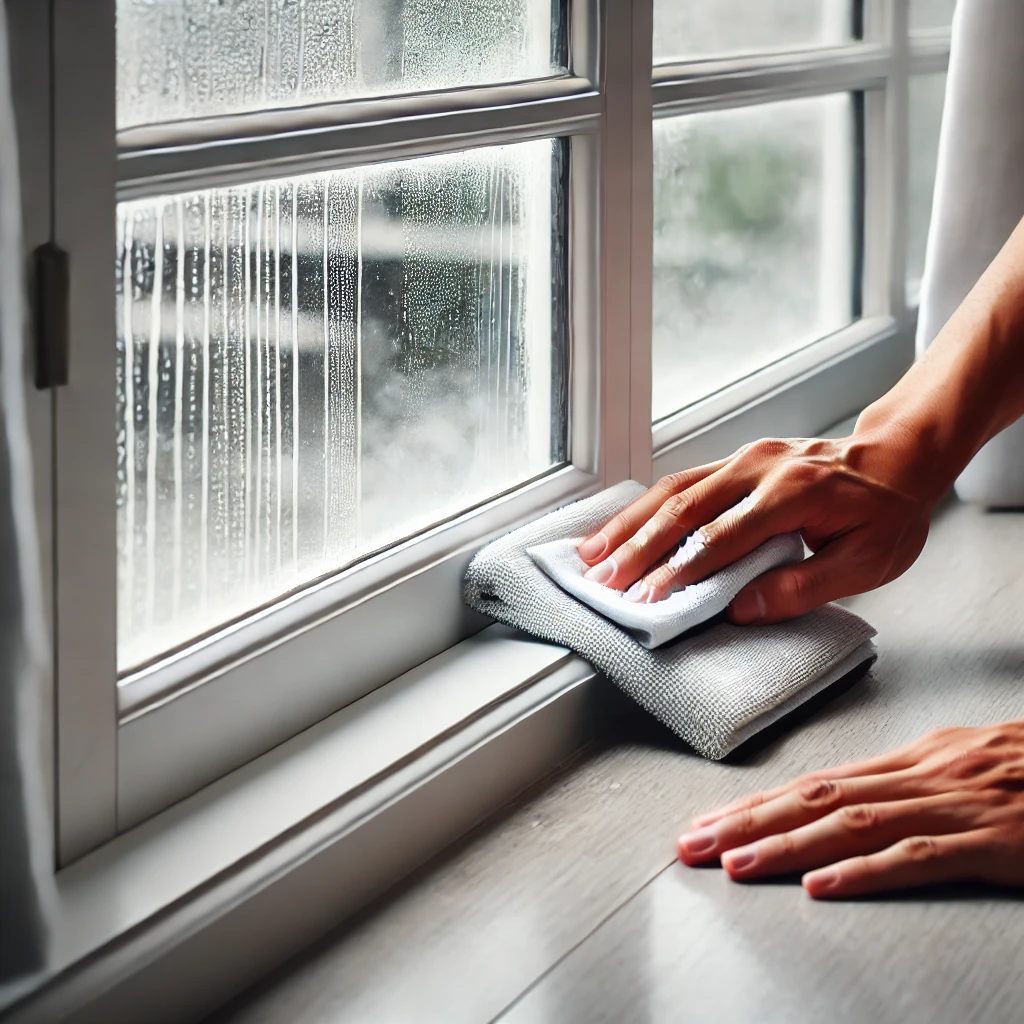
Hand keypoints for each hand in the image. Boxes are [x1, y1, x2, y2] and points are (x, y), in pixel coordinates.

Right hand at [576, 426, 937, 623]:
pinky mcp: (735, 459)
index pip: (723, 538)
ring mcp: (743, 458)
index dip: (681, 571)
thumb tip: (742, 611)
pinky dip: (644, 507)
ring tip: (591, 554)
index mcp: (793, 493)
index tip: (649, 600)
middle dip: (637, 548)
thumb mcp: (867, 562)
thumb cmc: (887, 512)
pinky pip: (681, 481)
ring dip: (628, 523)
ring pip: (672, 489)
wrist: (896, 456)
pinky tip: (620, 527)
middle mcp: (759, 467)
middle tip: (603, 581)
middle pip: (683, 508)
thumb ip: (804, 586)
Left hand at [676, 720, 1023, 897]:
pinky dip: (866, 871)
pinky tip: (822, 885)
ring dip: (786, 844)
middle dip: (749, 821)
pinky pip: (921, 856)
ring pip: (853, 822)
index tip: (710, 822)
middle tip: (694, 843)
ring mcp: (958, 804)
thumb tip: (850, 798)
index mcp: (916, 758)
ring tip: (734, 863)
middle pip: (818, 797)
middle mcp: (925, 773)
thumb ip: (910, 783)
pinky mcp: (994, 839)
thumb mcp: (968, 767)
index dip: (758, 802)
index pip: (818, 781)